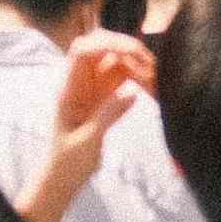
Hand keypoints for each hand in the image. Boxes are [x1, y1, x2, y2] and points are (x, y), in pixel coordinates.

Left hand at [48, 29, 157, 164]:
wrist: (64, 178)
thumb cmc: (69, 162)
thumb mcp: (87, 141)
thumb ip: (107, 115)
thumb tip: (133, 93)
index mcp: (70, 89)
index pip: (82, 51)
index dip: (106, 43)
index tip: (132, 52)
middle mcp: (81, 83)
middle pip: (101, 49)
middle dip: (126, 48)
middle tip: (151, 65)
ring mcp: (94, 90)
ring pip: (116, 62)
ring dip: (136, 65)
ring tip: (156, 79)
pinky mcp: (105, 99)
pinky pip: (123, 80)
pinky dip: (138, 80)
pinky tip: (153, 88)